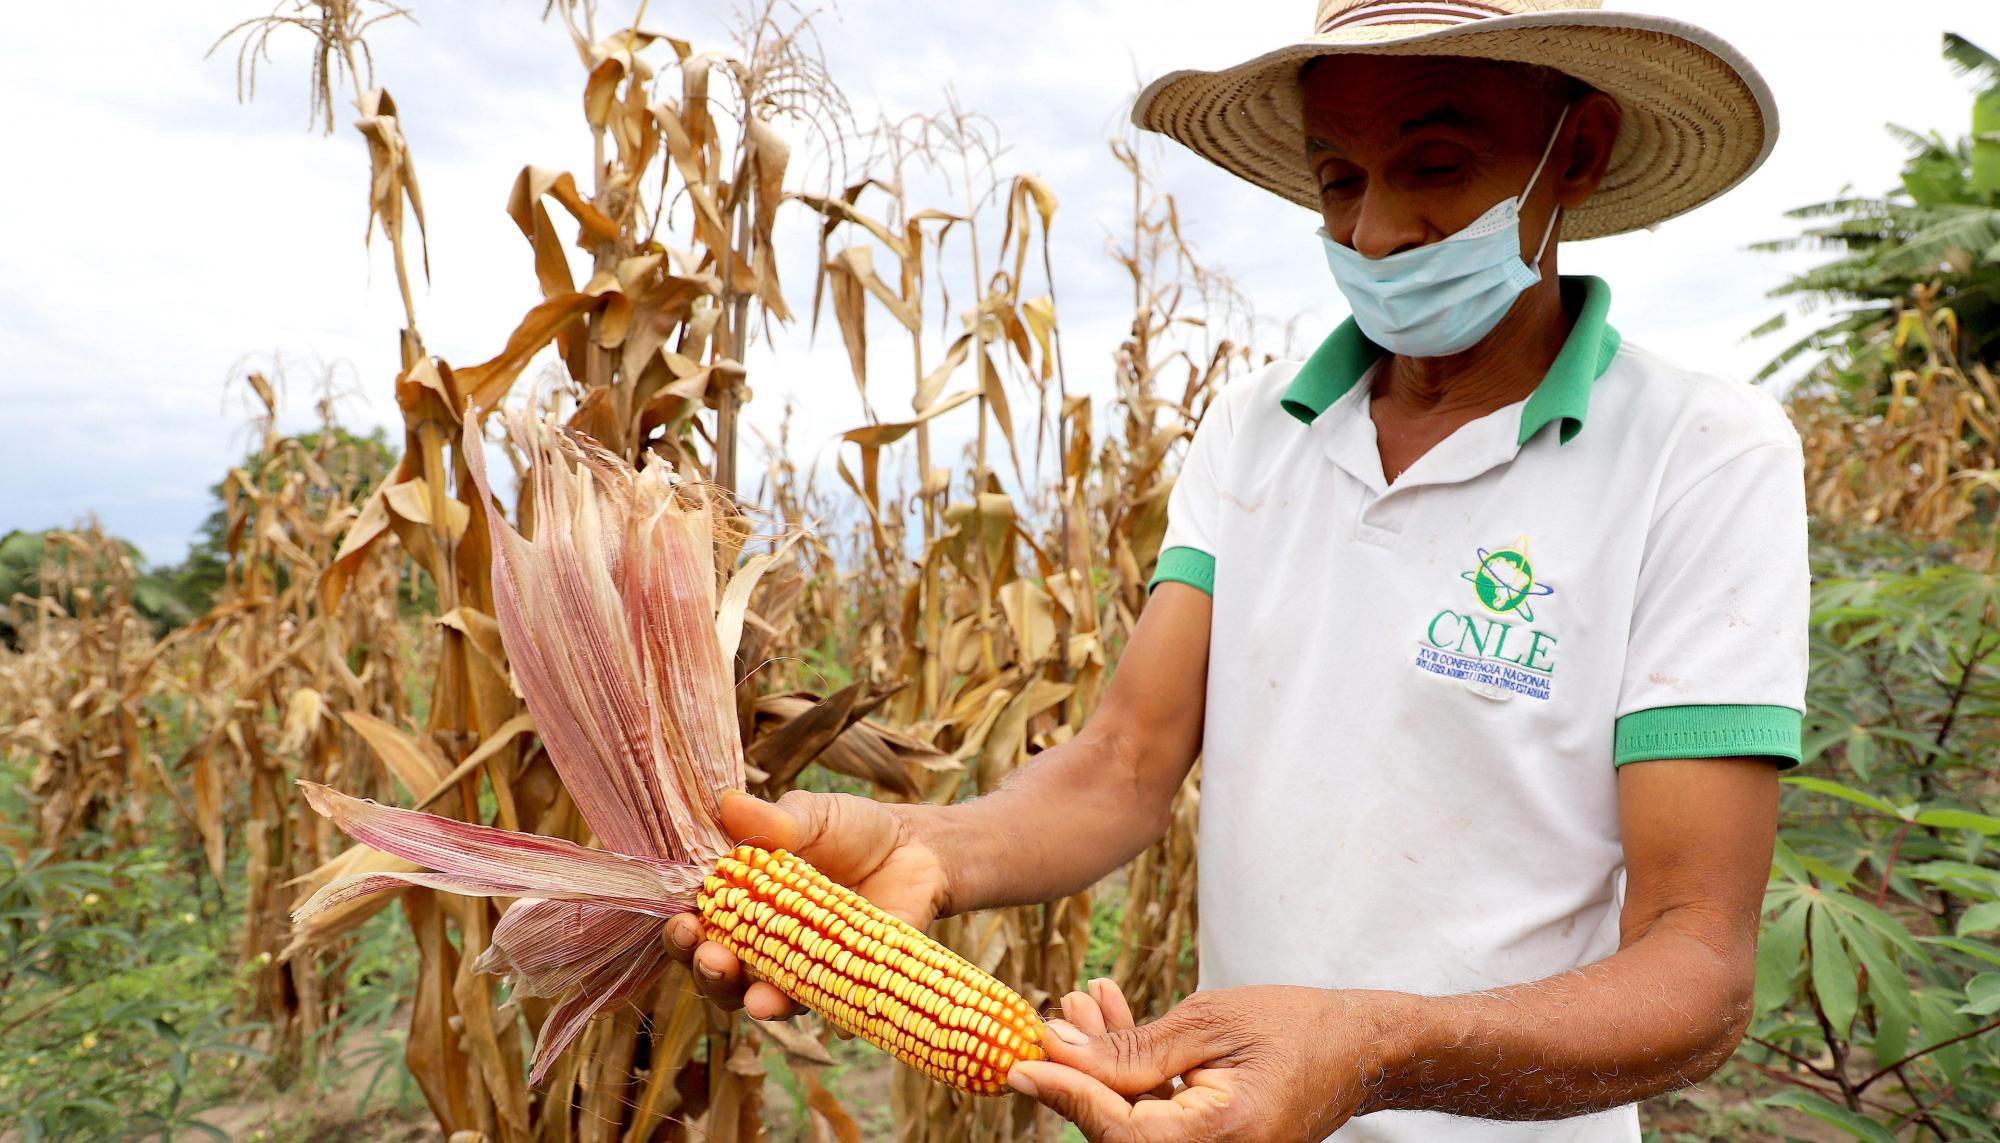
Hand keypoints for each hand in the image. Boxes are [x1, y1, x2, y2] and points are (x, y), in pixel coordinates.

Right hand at [664, 789, 949, 1019]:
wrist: (917, 848)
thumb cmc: (849, 831)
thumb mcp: (812, 816)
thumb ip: (774, 820)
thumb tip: (728, 803)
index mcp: (742, 906)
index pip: (698, 930)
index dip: (683, 934)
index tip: (684, 923)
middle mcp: (765, 949)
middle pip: (723, 978)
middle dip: (711, 974)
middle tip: (714, 957)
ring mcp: (807, 972)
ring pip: (772, 1002)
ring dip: (761, 1004)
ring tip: (758, 1000)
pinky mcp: (854, 986)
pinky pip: (841, 1011)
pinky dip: (838, 1019)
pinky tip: (839, 1023)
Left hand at [1012, 984, 1401, 1142]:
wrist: (1360, 1048)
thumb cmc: (1296, 1026)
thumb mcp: (1210, 1022)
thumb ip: (1133, 1045)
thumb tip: (1059, 1049)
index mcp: (1220, 1136)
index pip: (1118, 1130)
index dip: (1064, 1095)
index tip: (1020, 1063)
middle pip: (1117, 1128)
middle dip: (1078, 1069)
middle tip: (1053, 1015)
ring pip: (1131, 1115)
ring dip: (1101, 1059)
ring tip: (1083, 999)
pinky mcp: (1209, 1141)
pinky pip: (1155, 1111)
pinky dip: (1130, 1067)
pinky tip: (1111, 1013)